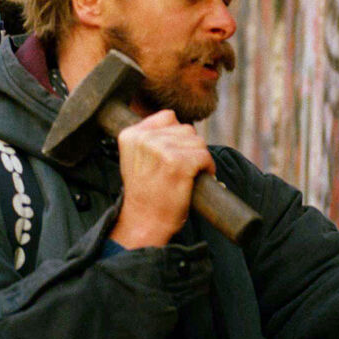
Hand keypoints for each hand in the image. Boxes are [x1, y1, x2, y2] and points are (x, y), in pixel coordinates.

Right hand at [109, 110, 214, 247]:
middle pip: (186, 129)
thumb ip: (150, 138)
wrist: (144, 222)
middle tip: (180, 170)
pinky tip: (196, 179)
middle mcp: (144, 138)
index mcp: (131, 134)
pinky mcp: (178, 163)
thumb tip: (177, 123)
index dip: (176, 137)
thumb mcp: (136, 158)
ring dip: (199, 158)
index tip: (171, 157)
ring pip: (198, 141)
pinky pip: (205, 156)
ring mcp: (161, 150)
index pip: (168, 117)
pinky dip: (207, 168)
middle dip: (189, 148)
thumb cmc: (145, 193)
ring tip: (187, 175)